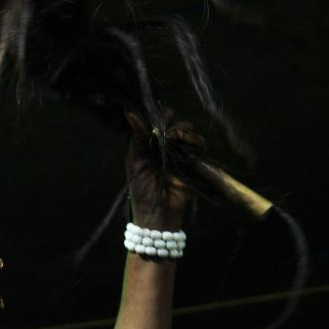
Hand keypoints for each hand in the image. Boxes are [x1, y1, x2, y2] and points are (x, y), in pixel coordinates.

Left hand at [125, 110, 201, 229]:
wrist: (158, 215)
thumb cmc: (142, 192)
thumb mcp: (135, 163)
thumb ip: (136, 139)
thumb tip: (130, 114)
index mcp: (149, 147)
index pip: (157, 124)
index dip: (162, 116)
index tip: (165, 115)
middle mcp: (165, 149)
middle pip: (176, 126)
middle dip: (175, 125)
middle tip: (170, 133)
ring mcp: (180, 156)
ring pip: (189, 134)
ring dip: (185, 133)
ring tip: (178, 141)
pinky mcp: (193, 164)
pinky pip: (199, 147)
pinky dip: (196, 143)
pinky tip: (189, 147)